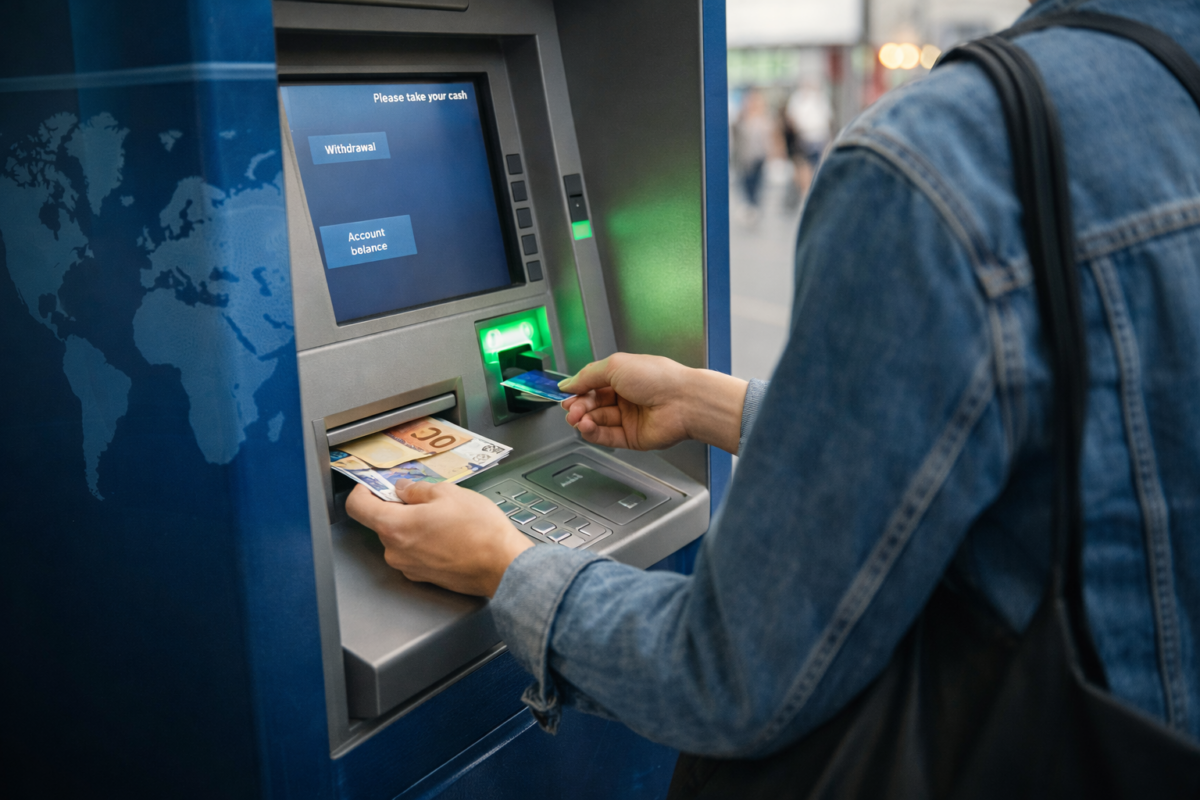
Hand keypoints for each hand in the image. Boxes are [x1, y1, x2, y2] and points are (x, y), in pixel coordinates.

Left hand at [345, 481, 532, 596]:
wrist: (502, 566)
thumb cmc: (479, 530)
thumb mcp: (448, 493)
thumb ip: (417, 489)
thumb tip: (403, 489)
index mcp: (395, 527)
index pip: (357, 507)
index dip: (363, 490)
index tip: (374, 484)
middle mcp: (395, 551)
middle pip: (381, 522)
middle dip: (398, 507)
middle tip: (425, 498)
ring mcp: (409, 567)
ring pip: (400, 538)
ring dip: (414, 525)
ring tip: (444, 518)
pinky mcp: (423, 577)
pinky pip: (414, 553)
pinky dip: (424, 542)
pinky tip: (448, 535)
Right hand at [559, 353, 748, 454]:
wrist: (683, 401)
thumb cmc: (658, 378)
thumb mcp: (614, 366)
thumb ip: (587, 376)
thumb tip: (567, 384)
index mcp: (623, 377)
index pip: (592, 385)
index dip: (577, 391)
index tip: (563, 395)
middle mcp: (626, 398)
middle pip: (592, 404)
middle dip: (578, 406)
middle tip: (570, 409)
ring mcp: (629, 418)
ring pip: (597, 421)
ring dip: (583, 419)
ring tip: (577, 418)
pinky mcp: (631, 437)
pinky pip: (606, 437)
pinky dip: (592, 432)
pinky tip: (585, 427)